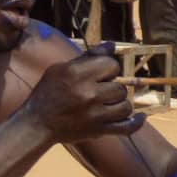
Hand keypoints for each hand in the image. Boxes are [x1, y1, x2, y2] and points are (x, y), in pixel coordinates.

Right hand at [26, 43, 144, 141]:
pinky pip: (127, 127)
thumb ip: (87, 57)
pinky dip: (136, 123)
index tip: (101, 73)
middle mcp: (88, 93)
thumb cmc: (47, 93)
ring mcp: (95, 114)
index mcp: (77, 74)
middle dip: (114, 87)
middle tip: (102, 90)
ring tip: (110, 103)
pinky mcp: (98, 130)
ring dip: (120, 103)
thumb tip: (112, 46)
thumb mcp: (60, 69)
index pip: (111, 64)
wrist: (36, 123)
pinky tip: (140, 117)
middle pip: (120, 87)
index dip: (109, 68)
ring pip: (126, 106)